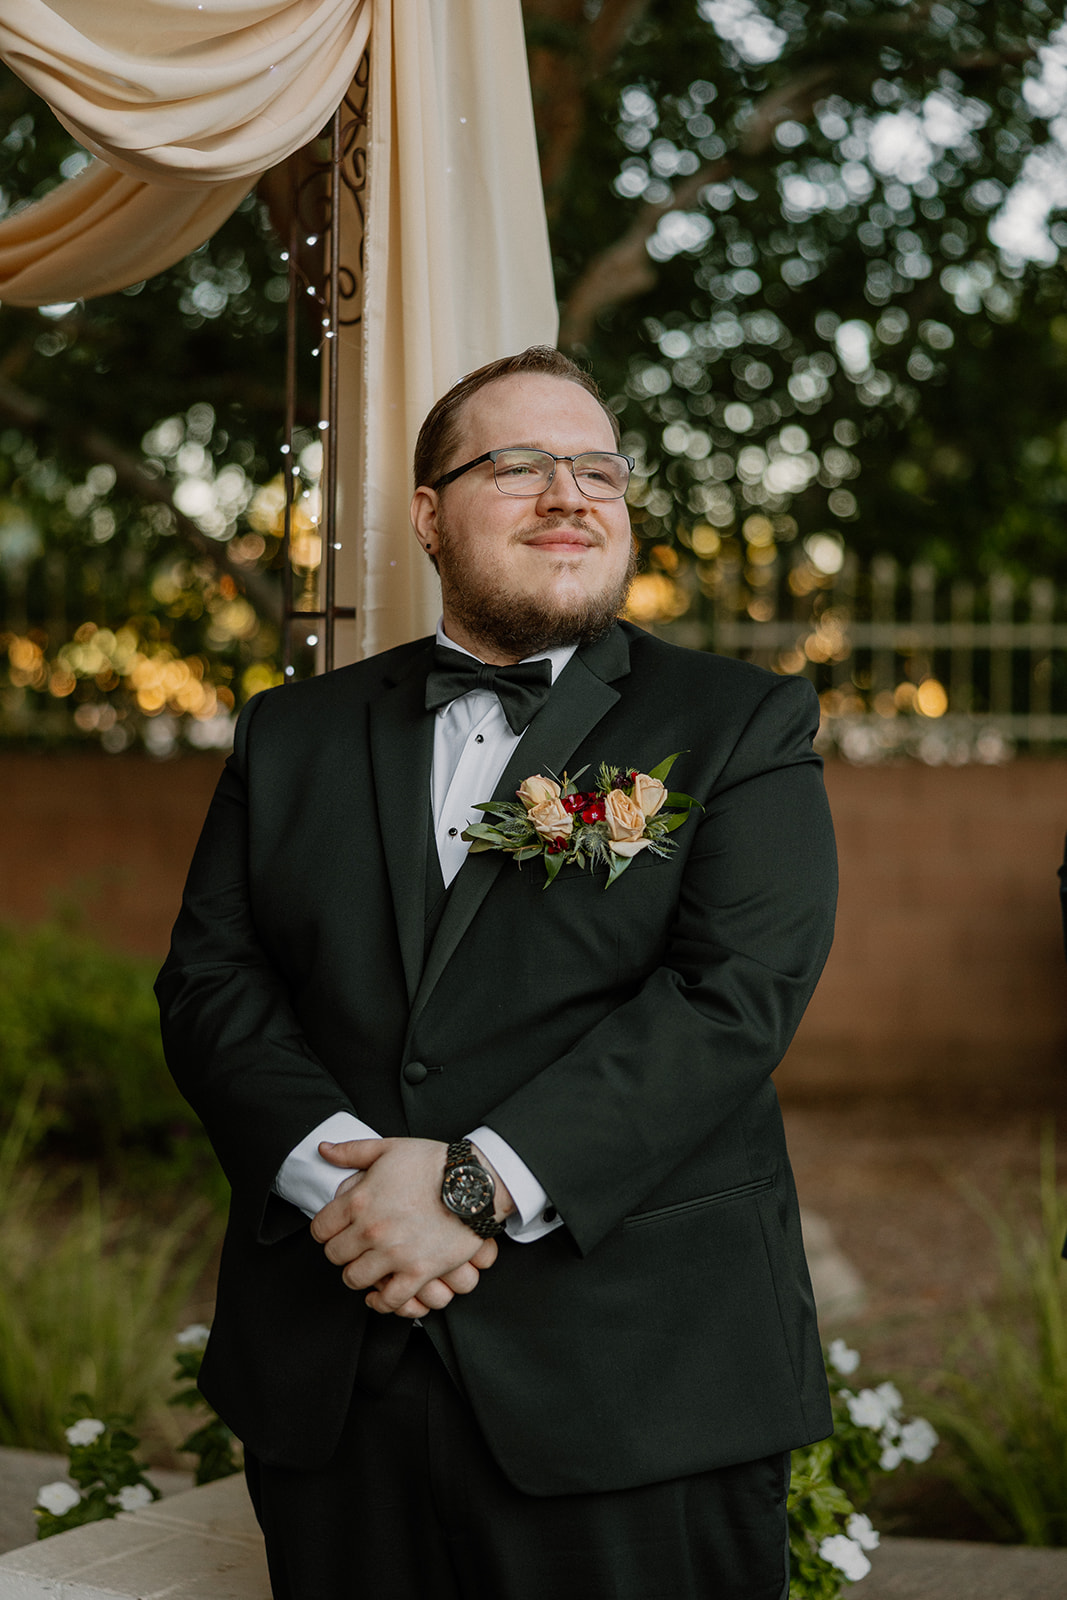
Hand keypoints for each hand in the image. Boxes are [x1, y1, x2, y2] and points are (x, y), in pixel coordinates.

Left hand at [311, 1137, 506, 1315]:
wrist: (474, 1183)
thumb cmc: (433, 1163)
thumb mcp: (389, 1148)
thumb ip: (352, 1151)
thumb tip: (324, 1150)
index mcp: (360, 1200)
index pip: (320, 1228)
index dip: (325, 1229)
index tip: (335, 1230)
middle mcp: (371, 1230)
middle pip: (335, 1256)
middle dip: (341, 1251)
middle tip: (353, 1247)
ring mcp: (394, 1254)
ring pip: (355, 1279)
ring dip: (358, 1274)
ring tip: (367, 1266)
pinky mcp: (418, 1272)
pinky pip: (389, 1300)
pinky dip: (381, 1302)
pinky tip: (380, 1293)